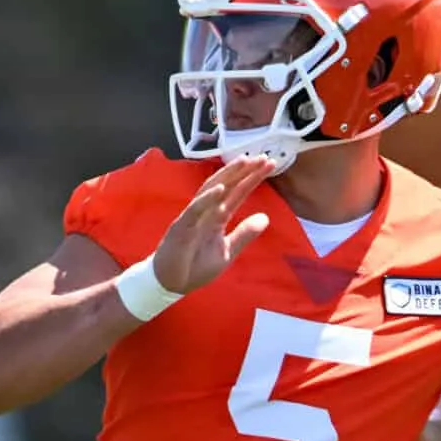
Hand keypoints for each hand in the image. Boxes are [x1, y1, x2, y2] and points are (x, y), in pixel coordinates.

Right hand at [151, 156, 273, 294]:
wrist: (171, 284)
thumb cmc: (195, 266)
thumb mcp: (227, 251)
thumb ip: (244, 234)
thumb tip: (265, 217)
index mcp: (217, 216)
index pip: (238, 193)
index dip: (252, 178)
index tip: (269, 164)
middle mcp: (206, 211)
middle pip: (227, 185)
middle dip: (244, 171)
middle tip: (263, 157)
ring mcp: (193, 217)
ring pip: (210, 190)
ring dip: (227, 175)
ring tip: (244, 162)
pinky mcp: (181, 227)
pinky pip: (195, 210)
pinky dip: (207, 198)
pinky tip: (221, 188)